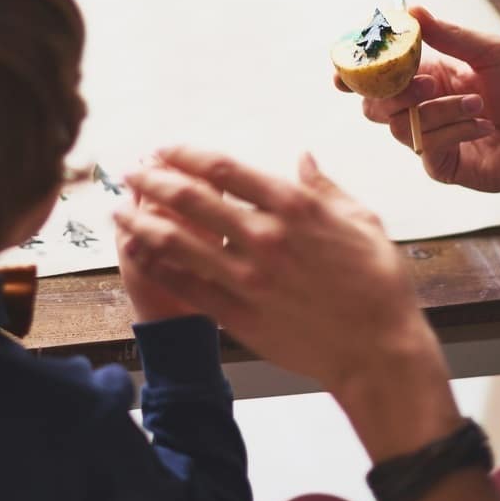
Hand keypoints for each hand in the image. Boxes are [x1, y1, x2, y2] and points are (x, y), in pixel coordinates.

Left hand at [112, 147, 444, 397]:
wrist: (379, 351)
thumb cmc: (379, 284)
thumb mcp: (363, 221)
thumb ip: (325, 187)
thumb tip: (302, 156)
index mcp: (295, 207)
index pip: (223, 168)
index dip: (185, 154)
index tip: (164, 149)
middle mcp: (265, 238)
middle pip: (190, 199)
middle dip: (152, 180)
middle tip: (130, 173)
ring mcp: (248, 279)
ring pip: (177, 242)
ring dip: (141, 221)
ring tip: (120, 211)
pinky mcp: (240, 315)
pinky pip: (186, 286)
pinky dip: (158, 267)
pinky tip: (139, 255)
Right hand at [337, 6, 499, 193]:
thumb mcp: (488, 50)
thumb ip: (448, 34)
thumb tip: (411, 9)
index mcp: (424, 75)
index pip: (377, 75)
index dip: (353, 73)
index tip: (342, 71)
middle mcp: (419, 107)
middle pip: (373, 104)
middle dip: (394, 91)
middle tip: (427, 84)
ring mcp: (427, 138)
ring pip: (399, 125)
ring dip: (439, 111)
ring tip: (477, 104)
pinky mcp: (439, 165)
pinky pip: (426, 148)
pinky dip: (455, 131)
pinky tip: (483, 127)